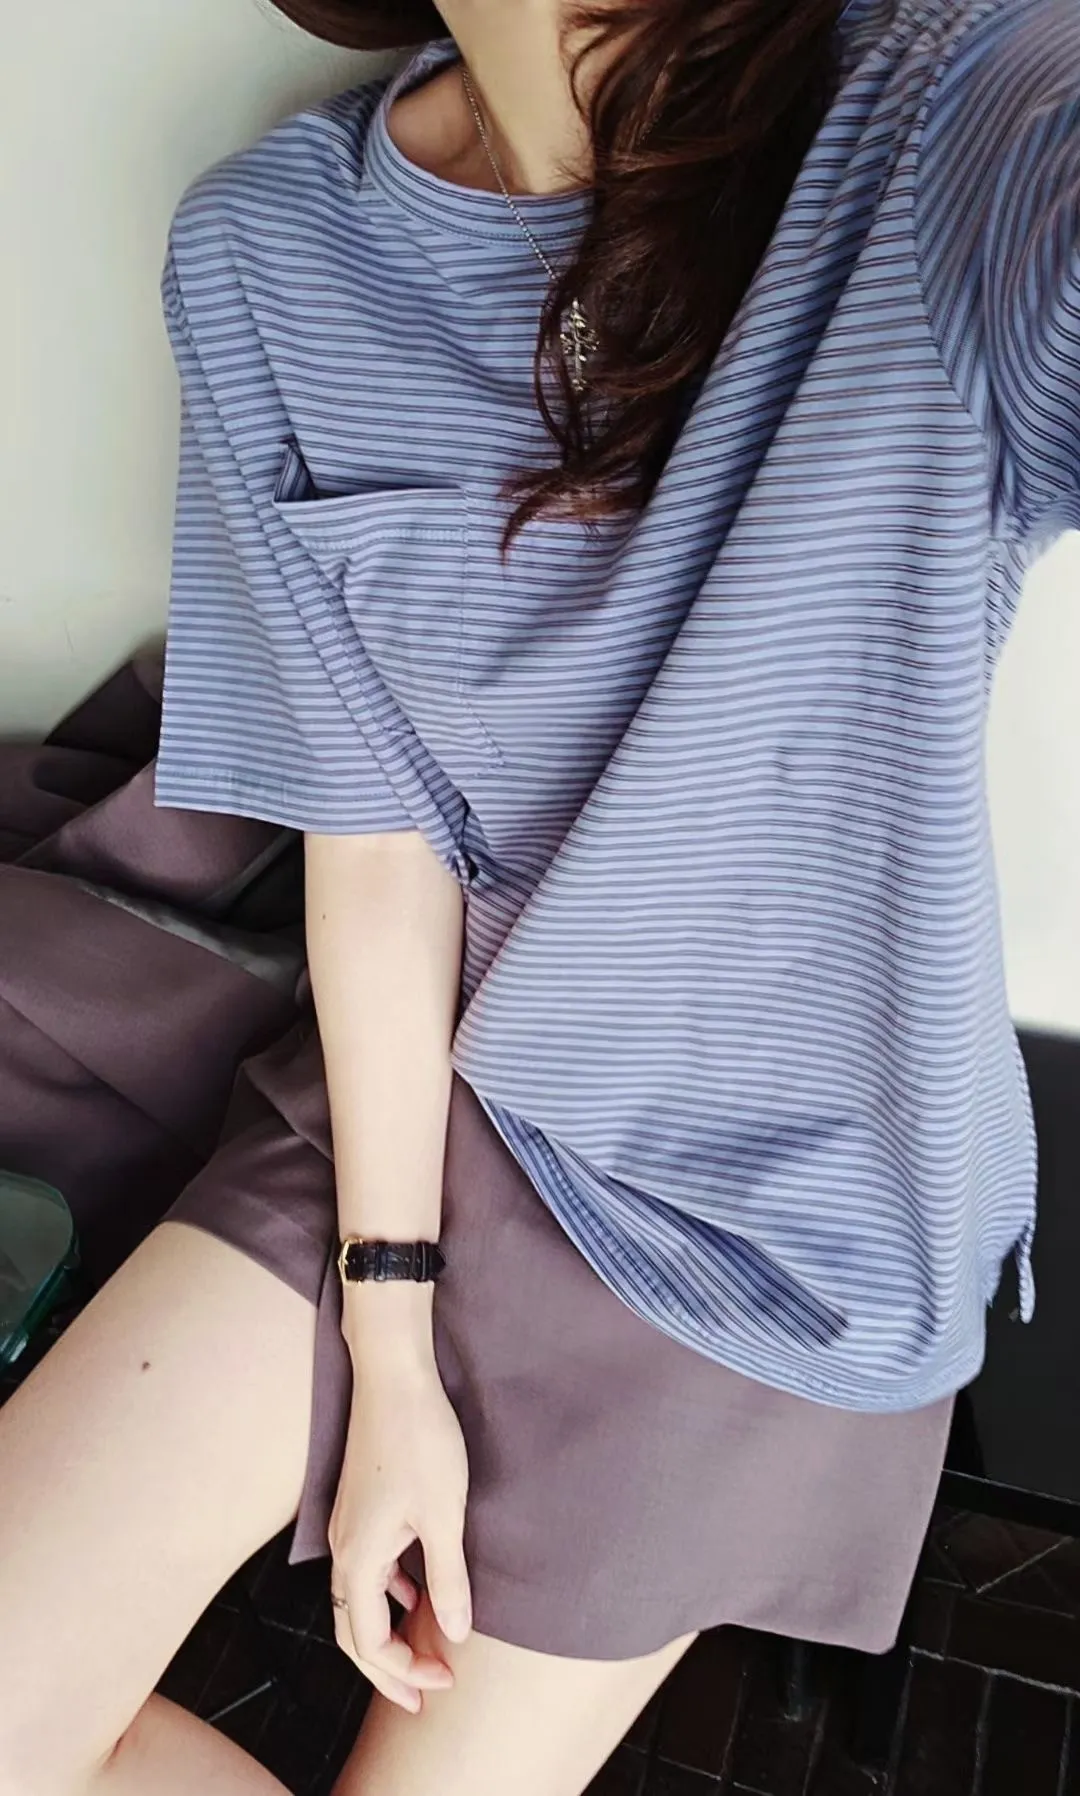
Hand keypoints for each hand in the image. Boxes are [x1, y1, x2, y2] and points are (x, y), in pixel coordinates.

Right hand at [328, 1360, 471, 1712]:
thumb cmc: (421, 1439)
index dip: (404, 1671)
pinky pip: (364, 1567)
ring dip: (384, 1631)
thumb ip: (447, 1578)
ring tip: (420, 1651)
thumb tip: (452, 1633)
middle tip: (422, 1697)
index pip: (367, 1641)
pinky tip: (412, 1590)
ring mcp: (347, 1524)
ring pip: (355, 1598)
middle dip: (387, 1668)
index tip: (445, 1679)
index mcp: (358, 1558)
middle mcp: (342, 1547)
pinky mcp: (358, 1503)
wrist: (392, 1374)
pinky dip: (385, 1591)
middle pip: (352, 1630)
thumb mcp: (444, 1514)